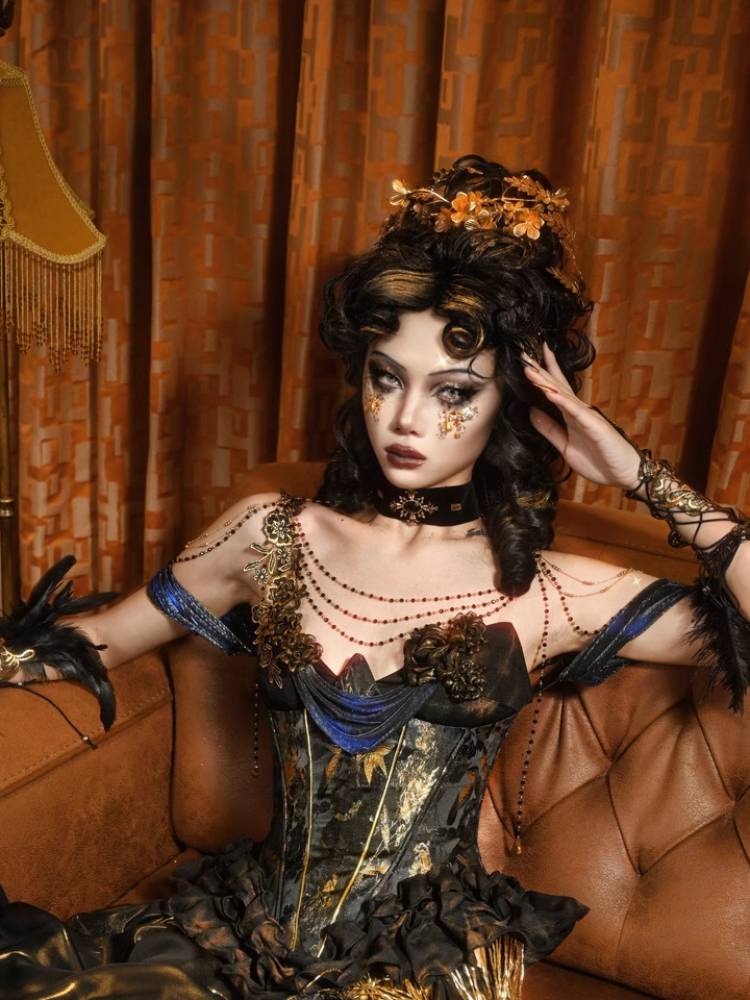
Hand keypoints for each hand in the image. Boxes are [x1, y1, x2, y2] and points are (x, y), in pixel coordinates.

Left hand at [522, 344, 641, 489]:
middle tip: (523, 352)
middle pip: (556, 385)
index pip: (554, 390)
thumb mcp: (565, 446)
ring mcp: (587, 416)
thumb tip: (531, 412)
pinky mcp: (594, 426)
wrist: (624, 474)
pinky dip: (562, 401)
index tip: (526, 360)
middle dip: (540, 369)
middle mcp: (578, 411)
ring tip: (530, 368)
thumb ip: (549, 429)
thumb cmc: (599, 461)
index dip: (541, 375)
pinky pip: (575, 411)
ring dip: (546, 381)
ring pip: (563, 394)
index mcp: (571, 415)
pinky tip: (549, 393)